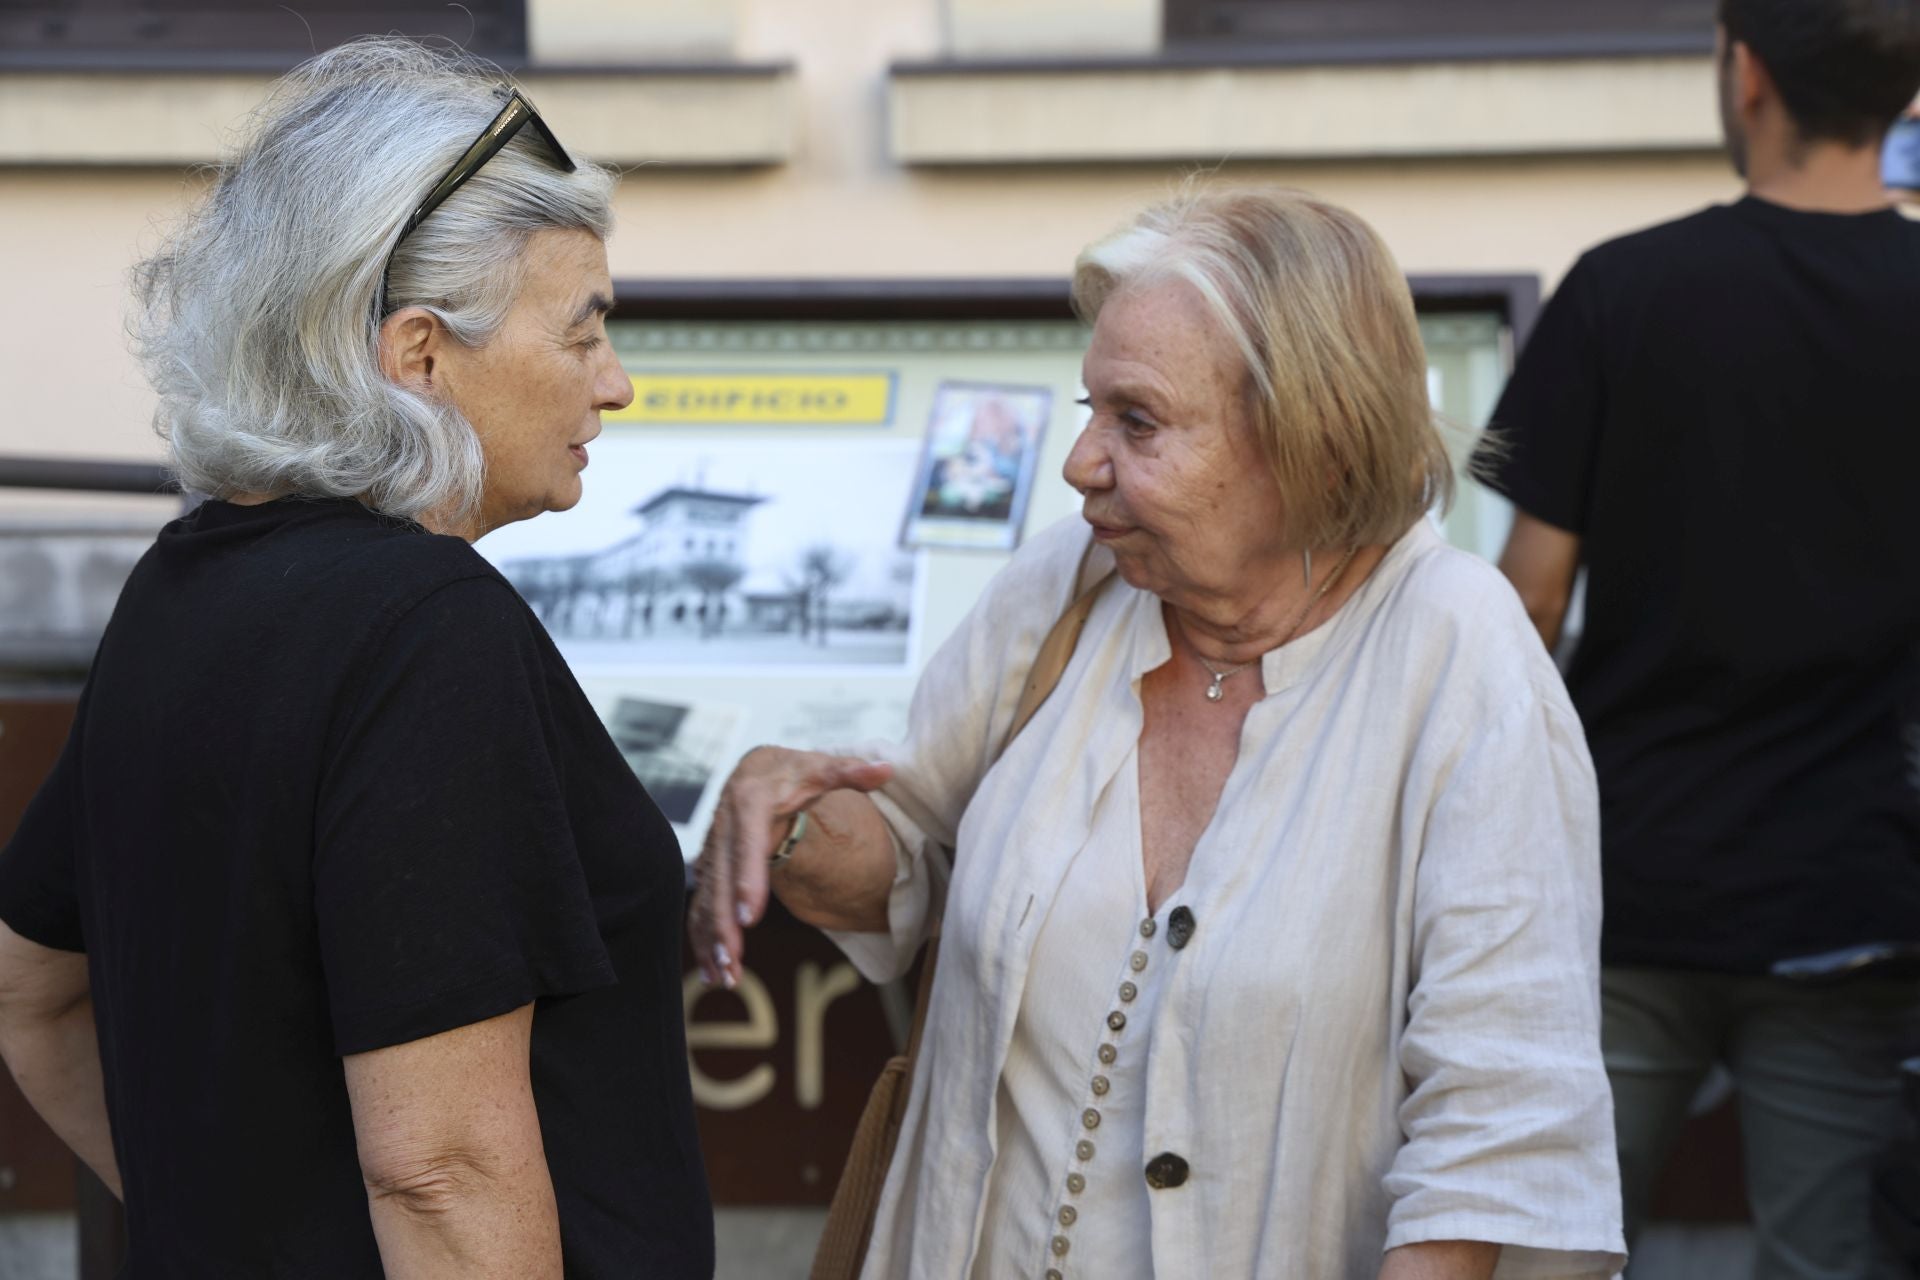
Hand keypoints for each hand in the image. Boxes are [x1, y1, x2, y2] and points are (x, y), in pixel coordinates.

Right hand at [689, 747, 891, 987]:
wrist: (757, 769)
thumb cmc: (792, 772)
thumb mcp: (820, 768)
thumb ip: (851, 773)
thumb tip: (887, 770)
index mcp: (750, 801)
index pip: (747, 844)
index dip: (748, 880)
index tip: (752, 917)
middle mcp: (724, 826)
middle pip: (721, 880)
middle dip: (724, 923)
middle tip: (734, 960)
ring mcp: (713, 849)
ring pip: (708, 898)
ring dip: (712, 939)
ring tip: (725, 978)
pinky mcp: (710, 869)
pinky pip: (703, 905)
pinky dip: (703, 938)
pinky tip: (714, 972)